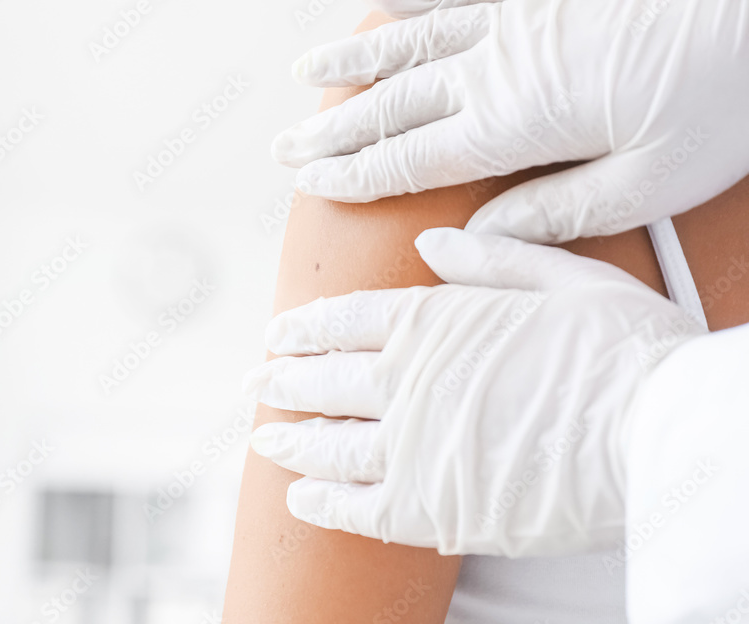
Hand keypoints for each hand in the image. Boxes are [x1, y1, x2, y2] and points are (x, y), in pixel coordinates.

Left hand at [242, 228, 705, 555]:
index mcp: (433, 321)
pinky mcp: (426, 510)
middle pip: (321, 381)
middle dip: (280, 381)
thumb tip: (428, 242)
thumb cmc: (624, 351)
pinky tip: (298, 501)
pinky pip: (354, 510)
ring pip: (326, 445)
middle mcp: (405, 381)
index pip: (344, 319)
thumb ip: (492, 258)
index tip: (277, 333)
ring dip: (289, 441)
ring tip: (264, 439)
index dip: (303, 327)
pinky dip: (320, 504)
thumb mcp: (566, 278)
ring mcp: (408, 447)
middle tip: (254, 385)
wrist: (658, 434)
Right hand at [275, 0, 748, 242]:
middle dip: (333, 129)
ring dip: (354, 62)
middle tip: (284, 146)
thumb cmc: (727, 94)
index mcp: (518, 121)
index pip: (411, 156)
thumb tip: (479, 235)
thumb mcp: (652, 179)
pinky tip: (380, 9)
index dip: (354, 172)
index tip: (309, 182)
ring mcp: (516, 17)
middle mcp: (501, 64)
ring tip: (307, 76)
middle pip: (394, 102)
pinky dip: (407, 4)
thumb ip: (557, 212)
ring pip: (411, 43)